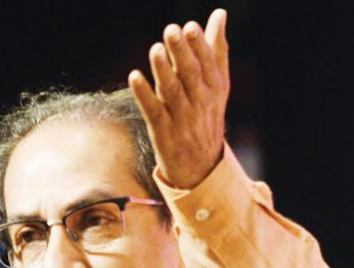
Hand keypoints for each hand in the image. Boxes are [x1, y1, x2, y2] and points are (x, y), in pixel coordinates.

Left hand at [128, 8, 229, 189]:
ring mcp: (182, 119)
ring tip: (156, 49)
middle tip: (172, 30)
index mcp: (214, 89)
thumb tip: (219, 14)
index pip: (208, 65)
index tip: (191, 27)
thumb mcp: (217, 84)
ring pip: (172, 93)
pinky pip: (154, 112)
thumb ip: (216, 48)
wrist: (202, 166)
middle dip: (182, 54)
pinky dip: (144, 95)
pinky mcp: (164, 133)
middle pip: (191, 76)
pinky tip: (134, 77)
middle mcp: (200, 103)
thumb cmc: (206, 115)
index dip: (199, 47)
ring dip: (163, 71)